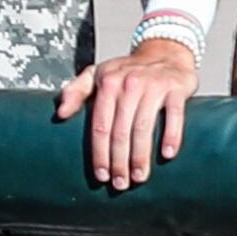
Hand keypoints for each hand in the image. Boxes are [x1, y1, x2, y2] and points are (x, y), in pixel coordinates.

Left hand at [56, 38, 199, 189]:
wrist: (166, 51)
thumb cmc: (129, 70)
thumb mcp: (97, 74)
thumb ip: (75, 91)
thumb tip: (60, 114)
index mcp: (108, 84)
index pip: (100, 126)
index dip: (99, 154)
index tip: (101, 175)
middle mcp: (129, 84)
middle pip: (121, 131)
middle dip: (119, 161)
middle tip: (121, 184)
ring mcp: (154, 86)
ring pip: (144, 127)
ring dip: (141, 156)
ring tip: (139, 177)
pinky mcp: (177, 88)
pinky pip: (174, 116)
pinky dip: (172, 136)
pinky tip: (168, 155)